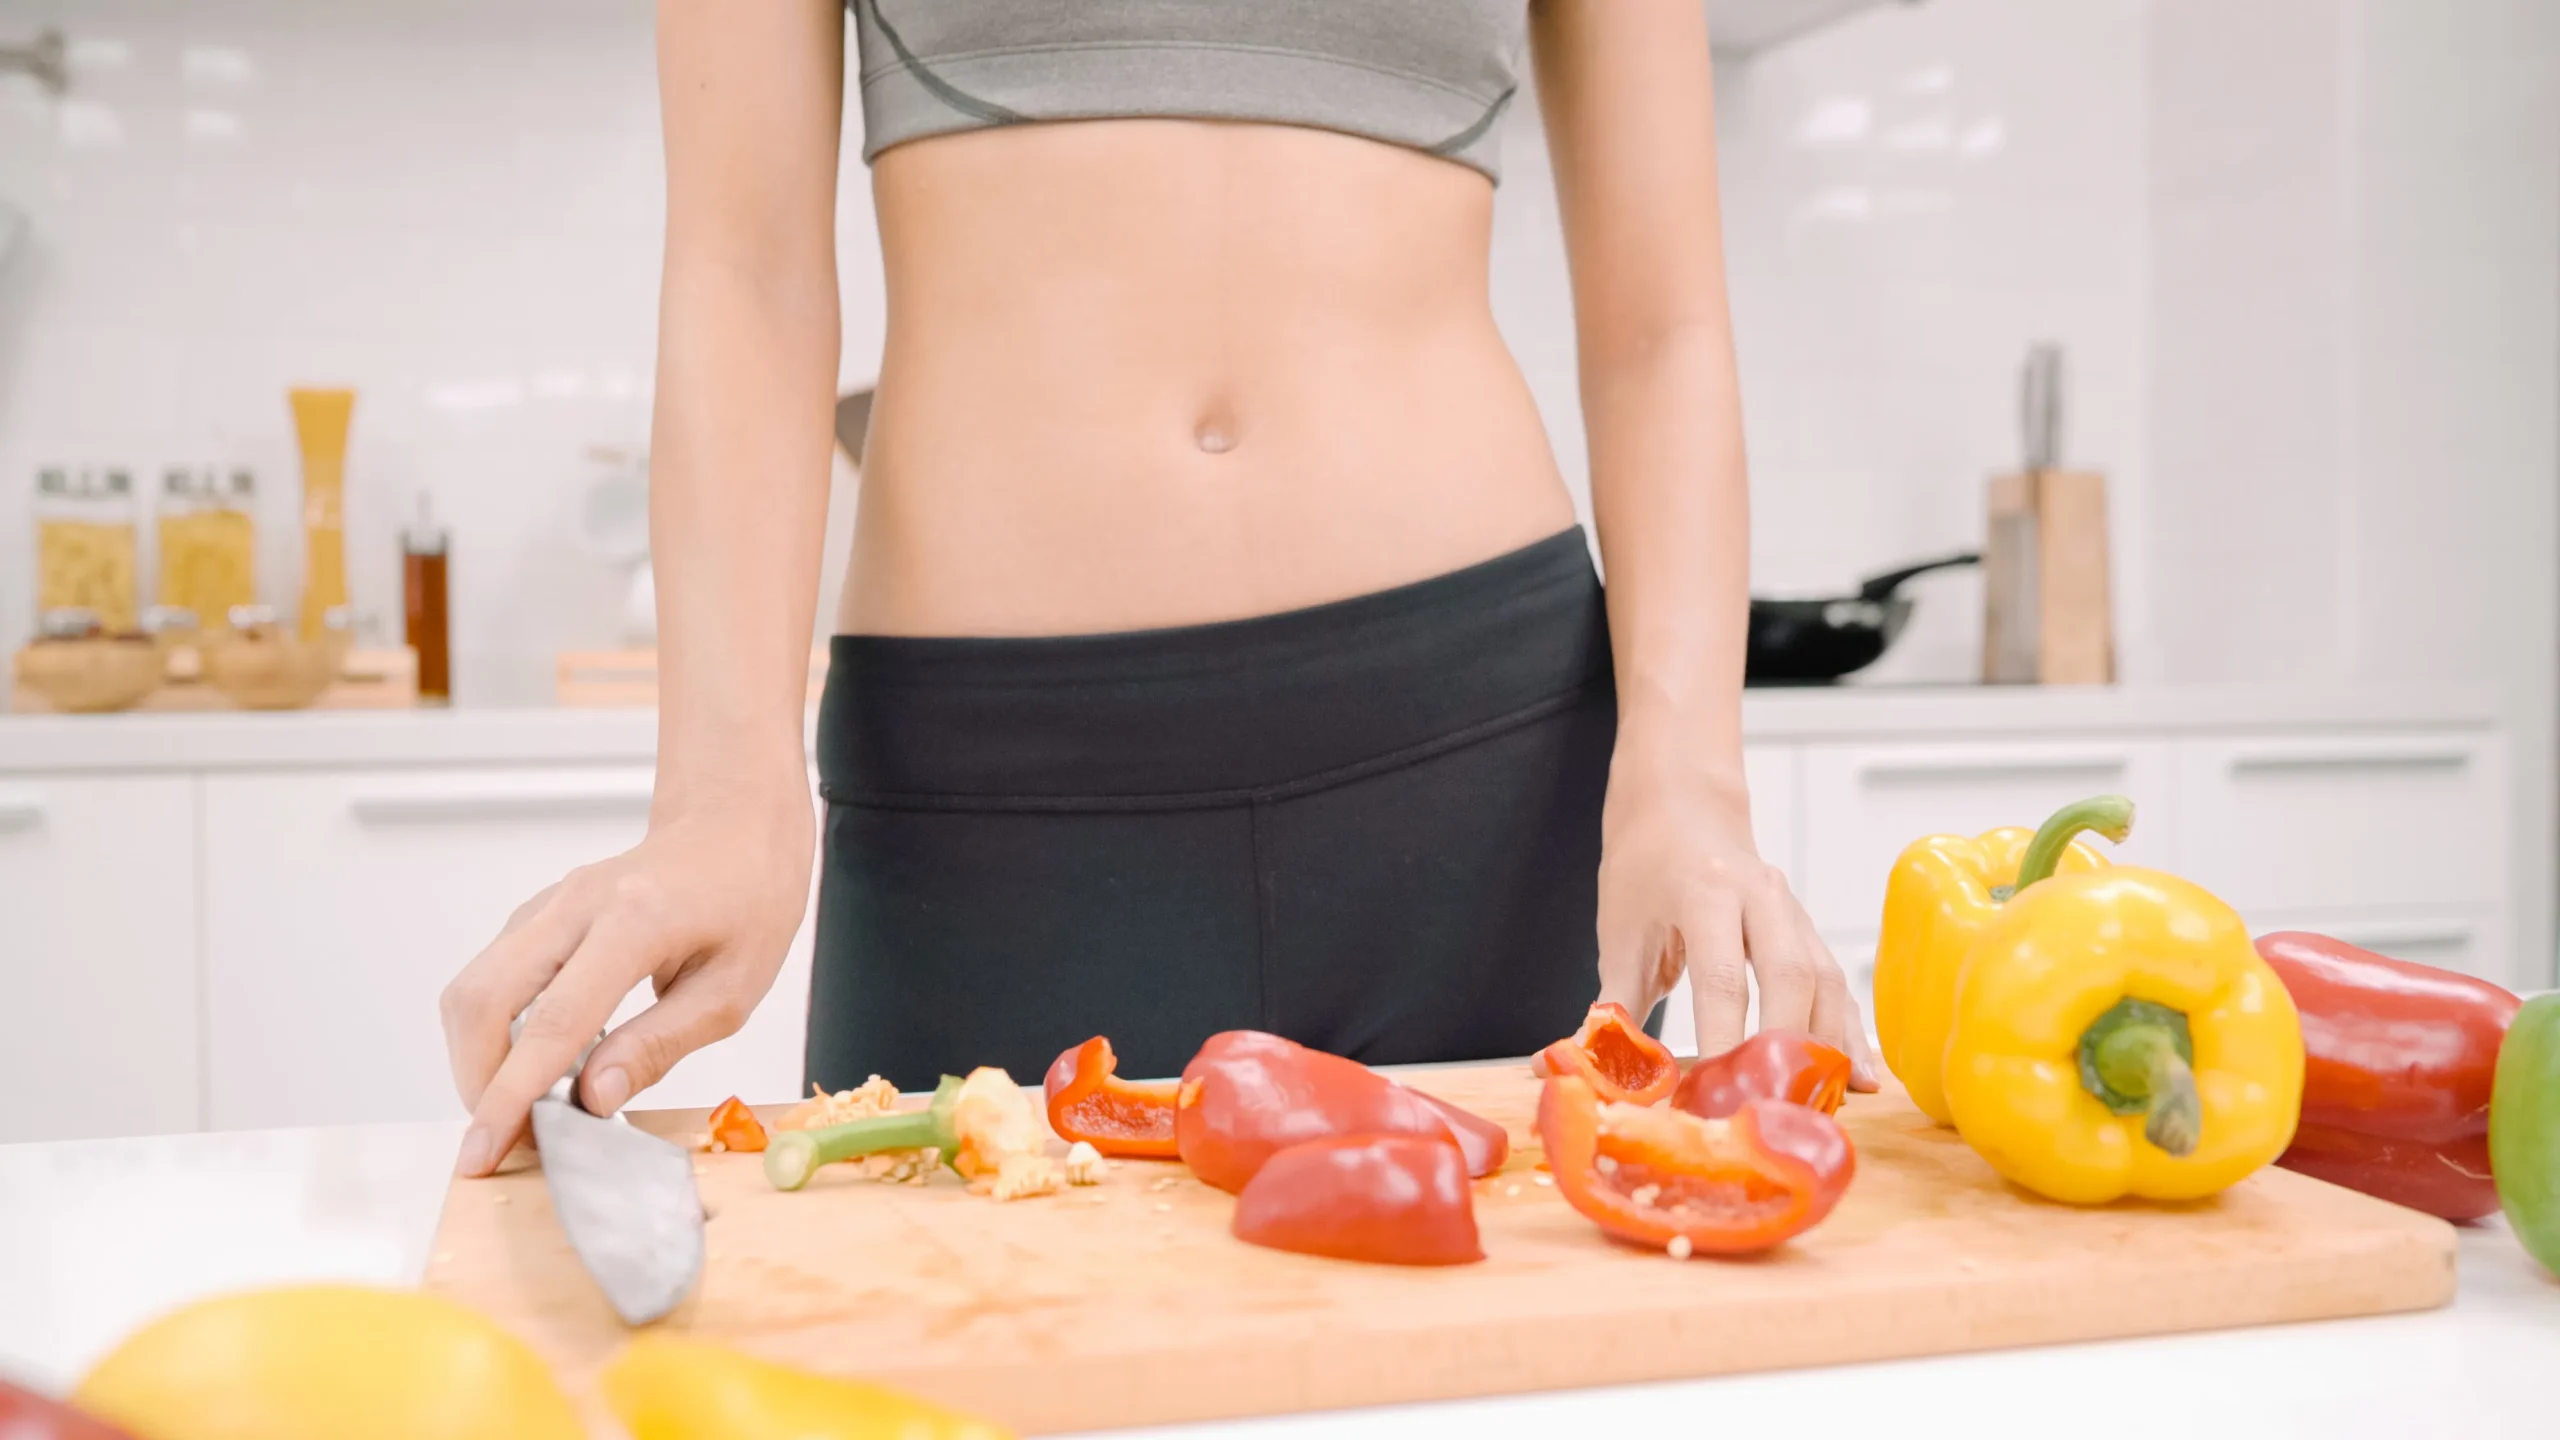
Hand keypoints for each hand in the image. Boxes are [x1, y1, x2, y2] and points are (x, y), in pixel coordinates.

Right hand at [439, 786, 813, 1175]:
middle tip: (509, 1139)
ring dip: (479, 1060)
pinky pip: (492, 977)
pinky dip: (496, 1031)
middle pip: (481, 1000)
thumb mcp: (733, 989)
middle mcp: (574, 905)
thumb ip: (660, 1045)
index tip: (484, 1151)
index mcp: (633, 922)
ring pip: (472, 988)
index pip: (552, 1022)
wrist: (735, 825)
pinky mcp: (538, 914)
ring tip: (524, 1110)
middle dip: (477, 1083)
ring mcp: (548, 904)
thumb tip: (592, 1100)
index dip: (511, 1096)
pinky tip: (538, 1064)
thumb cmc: (749, 902)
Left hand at [1594, 736, 1879, 1088]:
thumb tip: (1604, 1070)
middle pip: (1791, 978)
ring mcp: (1792, 911)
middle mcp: (1761, 896)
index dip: (1722, 1039)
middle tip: (1774, 1107)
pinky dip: (1847, 1030)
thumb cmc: (1645, 866)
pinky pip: (1835, 983)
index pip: (1722, 977)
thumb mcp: (1620, 929)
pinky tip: (1859, 1077)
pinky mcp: (1807, 930)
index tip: (1713, 1093)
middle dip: (1786, 1048)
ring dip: (1829, 1045)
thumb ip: (1617, 1002)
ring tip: (1826, 1106)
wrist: (1682, 805)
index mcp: (1705, 891)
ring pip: (1826, 981)